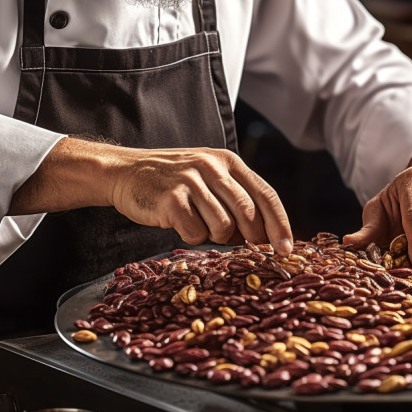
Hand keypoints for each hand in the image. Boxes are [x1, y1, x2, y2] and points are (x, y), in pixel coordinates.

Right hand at [10, 138, 293, 254]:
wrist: (125, 172)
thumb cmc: (173, 181)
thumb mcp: (209, 178)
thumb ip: (236, 198)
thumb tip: (265, 237)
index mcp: (229, 162)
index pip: (266, 195)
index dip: (279, 224)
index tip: (287, 249)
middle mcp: (212, 167)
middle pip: (249, 214)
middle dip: (251, 238)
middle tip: (241, 247)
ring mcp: (191, 180)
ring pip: (223, 227)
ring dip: (214, 236)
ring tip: (198, 225)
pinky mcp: (171, 198)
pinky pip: (195, 232)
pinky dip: (191, 236)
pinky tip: (179, 225)